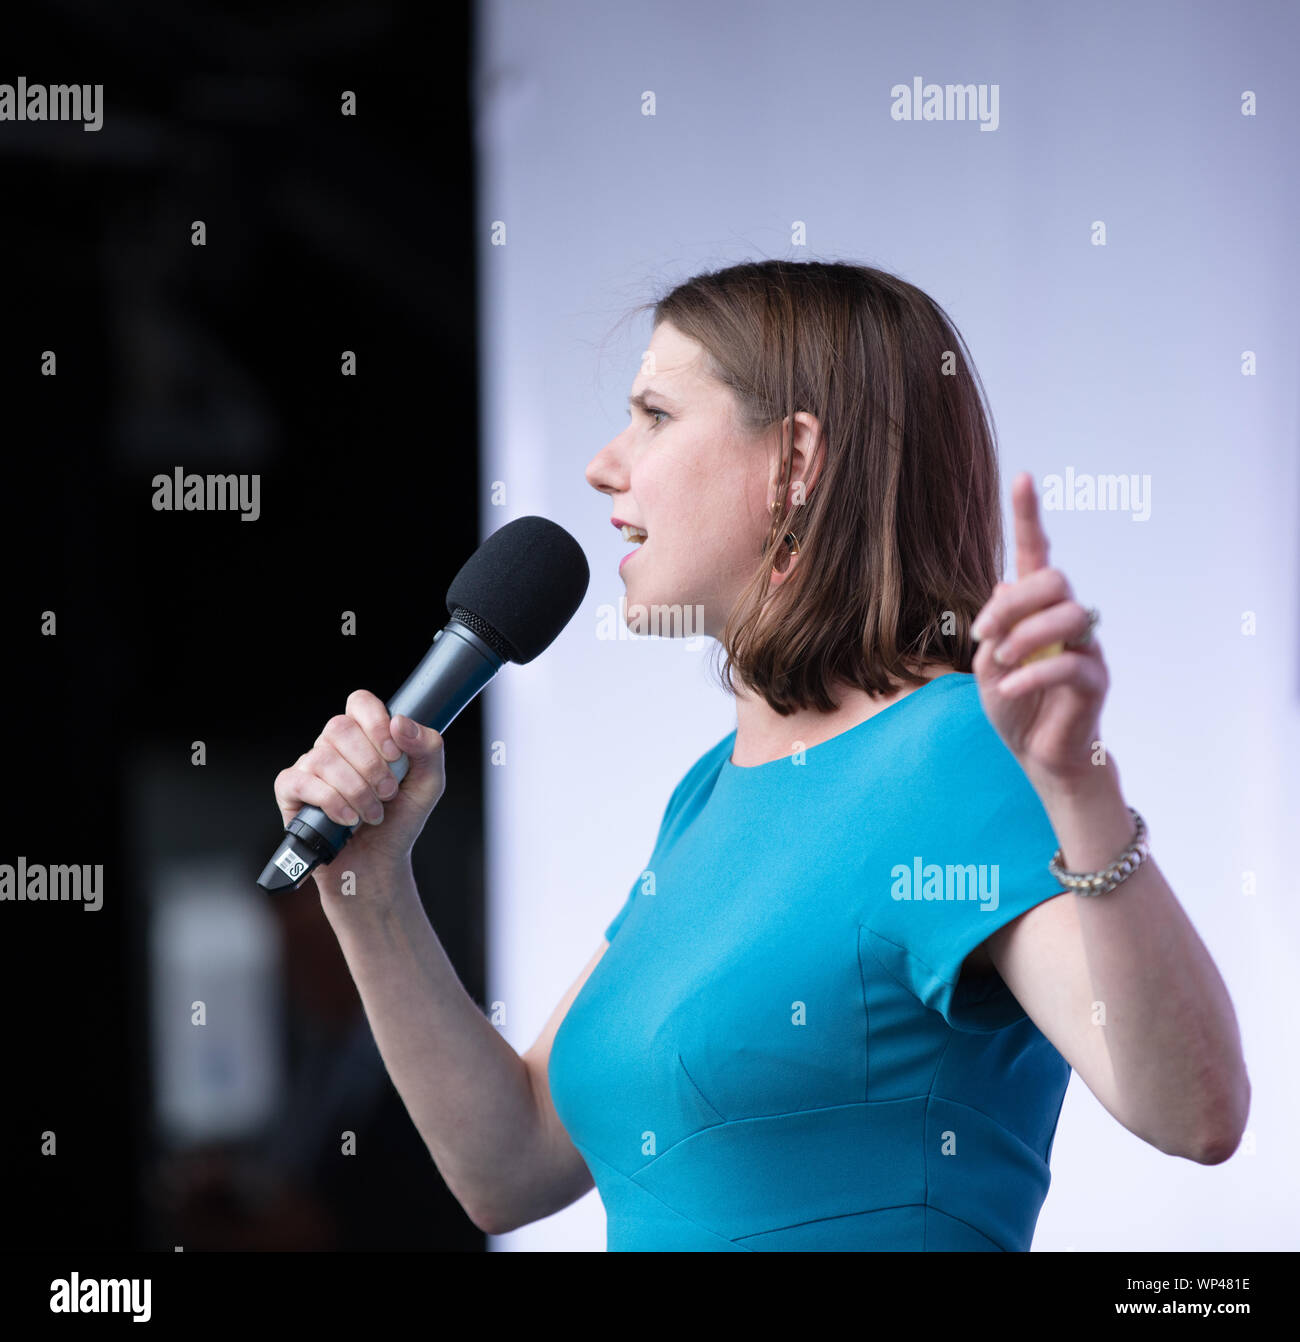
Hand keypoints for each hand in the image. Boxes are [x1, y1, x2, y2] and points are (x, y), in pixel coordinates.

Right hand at [273, 689, 445, 893]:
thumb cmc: (400, 820)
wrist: (379, 862)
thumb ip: (427, 747)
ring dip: (356, 791)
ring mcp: (311, 766)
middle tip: (388, 793)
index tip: (394, 754)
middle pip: (339, 727)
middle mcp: (335, 746)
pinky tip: (348, 819)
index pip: (360, 703)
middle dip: (370, 766)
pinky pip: (302, 782)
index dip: (376, 723)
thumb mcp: (429, 783)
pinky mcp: (291, 791)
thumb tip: (400, 723)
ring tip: (372, 814)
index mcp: (366, 736)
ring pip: (324, 758)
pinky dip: (331, 802)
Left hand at [971, 472, 1108, 785]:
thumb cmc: (1013, 704)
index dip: (1029, 516)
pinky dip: (1033, 674)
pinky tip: (1011, 688)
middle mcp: (1066, 619)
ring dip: (1023, 637)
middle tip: (982, 636)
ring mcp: (1086, 647)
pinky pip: (1069, 664)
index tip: (1022, 477)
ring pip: (1068, 614)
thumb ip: (994, 626)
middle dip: (1012, 603)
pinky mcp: (1095, 680)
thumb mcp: (988, 662)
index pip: (1036, 552)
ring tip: (1000, 664)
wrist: (1036, 755)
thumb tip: (1002, 583)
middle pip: (1053, 580)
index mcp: (1035, 609)